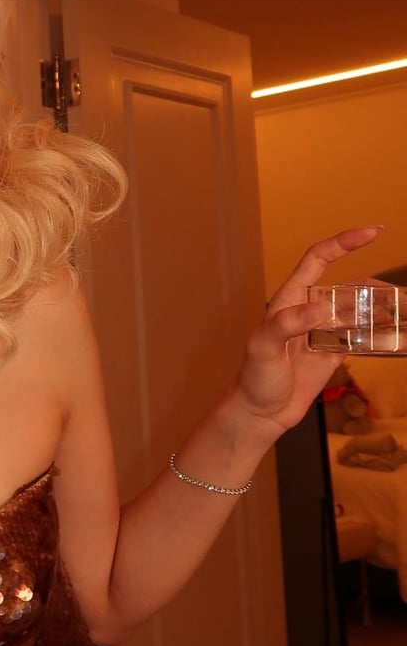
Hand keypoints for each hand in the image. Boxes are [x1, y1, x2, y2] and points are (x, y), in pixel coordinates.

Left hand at [229, 226, 383, 437]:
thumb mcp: (262, 347)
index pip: (318, 260)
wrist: (260, 413)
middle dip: (377, 287)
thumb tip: (319, 309)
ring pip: (360, 311)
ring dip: (383, 310)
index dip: (344, 243)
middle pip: (349, 287)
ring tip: (405, 313)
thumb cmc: (254, 378)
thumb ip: (287, 325)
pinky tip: (399, 336)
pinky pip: (363, 337)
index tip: (373, 232)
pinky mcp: (334, 352)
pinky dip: (382, 335)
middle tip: (403, 296)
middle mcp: (309, 310)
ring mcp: (324, 331)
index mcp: (289, 300)